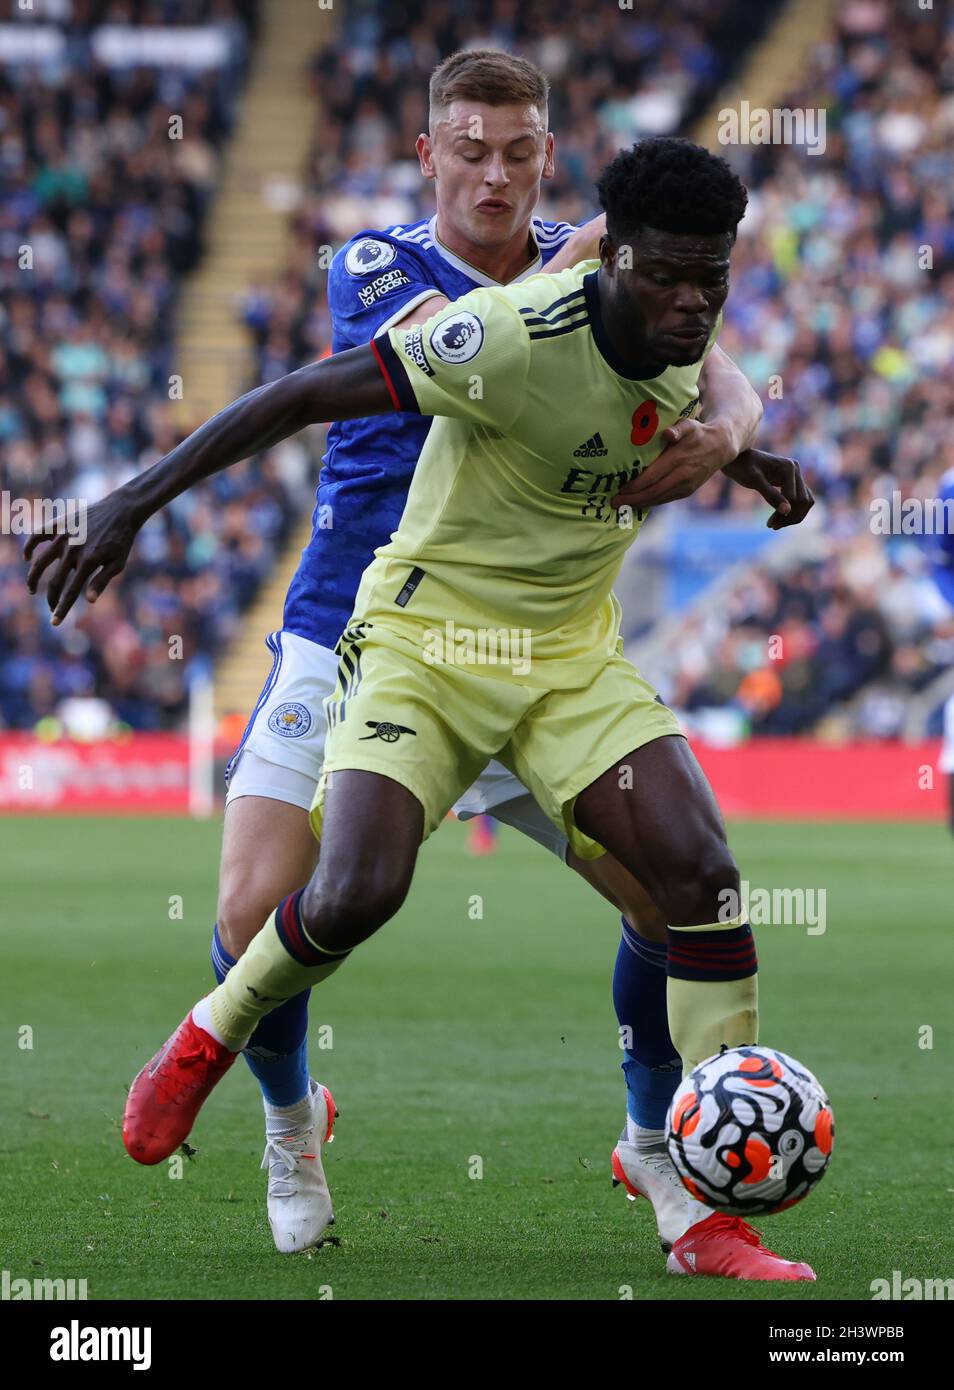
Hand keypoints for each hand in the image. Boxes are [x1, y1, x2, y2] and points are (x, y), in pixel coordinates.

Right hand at [24, 487, 141, 624]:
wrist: (121, 510)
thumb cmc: (122, 539)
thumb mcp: (117, 563)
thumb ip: (102, 581)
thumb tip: (89, 601)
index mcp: (88, 562)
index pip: (70, 592)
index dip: (61, 609)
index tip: (54, 622)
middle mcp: (72, 550)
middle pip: (55, 581)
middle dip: (51, 598)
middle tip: (51, 607)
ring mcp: (63, 536)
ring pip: (40, 561)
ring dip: (33, 577)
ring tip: (32, 589)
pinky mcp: (59, 524)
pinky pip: (38, 536)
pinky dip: (30, 547)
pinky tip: (28, 558)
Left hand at [612, 417, 733, 509]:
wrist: (720, 446)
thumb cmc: (698, 433)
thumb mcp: (689, 425)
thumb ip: (678, 428)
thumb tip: (668, 434)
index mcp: (678, 459)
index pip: (652, 477)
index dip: (634, 486)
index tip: (619, 489)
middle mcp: (682, 476)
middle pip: (653, 492)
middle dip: (632, 499)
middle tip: (614, 502)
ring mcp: (686, 486)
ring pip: (659, 499)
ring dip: (639, 504)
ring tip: (621, 506)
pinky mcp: (687, 491)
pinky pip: (665, 499)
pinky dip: (650, 502)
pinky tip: (637, 503)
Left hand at [722, 448, 813, 529]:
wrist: (736, 459)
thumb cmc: (742, 467)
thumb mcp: (754, 482)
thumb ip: (771, 495)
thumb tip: (787, 511)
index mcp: (789, 467)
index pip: (794, 498)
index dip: (784, 514)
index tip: (769, 524)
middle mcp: (796, 469)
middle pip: (803, 500)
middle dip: (790, 517)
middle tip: (772, 526)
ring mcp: (795, 475)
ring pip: (804, 501)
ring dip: (793, 516)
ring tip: (775, 525)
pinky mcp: (791, 482)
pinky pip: (799, 500)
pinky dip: (792, 511)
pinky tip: (778, 519)